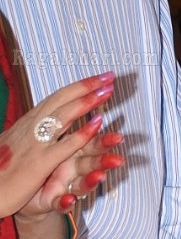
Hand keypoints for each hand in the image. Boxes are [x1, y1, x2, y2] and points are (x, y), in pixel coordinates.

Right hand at [0, 74, 120, 218]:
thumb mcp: (14, 143)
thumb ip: (29, 131)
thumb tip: (38, 121)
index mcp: (28, 123)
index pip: (55, 99)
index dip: (76, 87)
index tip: (96, 78)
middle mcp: (31, 127)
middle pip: (62, 100)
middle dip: (86, 86)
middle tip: (108, 76)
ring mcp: (36, 144)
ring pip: (65, 115)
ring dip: (87, 101)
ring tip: (107, 89)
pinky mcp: (40, 163)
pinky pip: (65, 145)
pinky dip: (83, 133)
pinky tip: (99, 122)